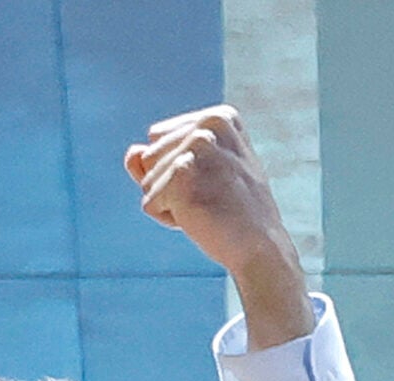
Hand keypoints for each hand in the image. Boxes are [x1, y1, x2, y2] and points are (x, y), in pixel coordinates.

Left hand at [126, 107, 310, 347]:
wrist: (261, 249)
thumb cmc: (233, 213)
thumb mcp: (202, 176)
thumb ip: (159, 158)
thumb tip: (132, 153)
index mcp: (219, 118)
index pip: (160, 140)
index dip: (181, 172)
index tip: (216, 185)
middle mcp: (208, 125)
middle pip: (150, 157)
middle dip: (173, 187)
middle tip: (214, 200)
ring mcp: (197, 148)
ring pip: (147, 180)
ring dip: (171, 204)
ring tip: (208, 209)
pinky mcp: (183, 174)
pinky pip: (149, 203)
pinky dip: (169, 219)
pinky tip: (200, 220)